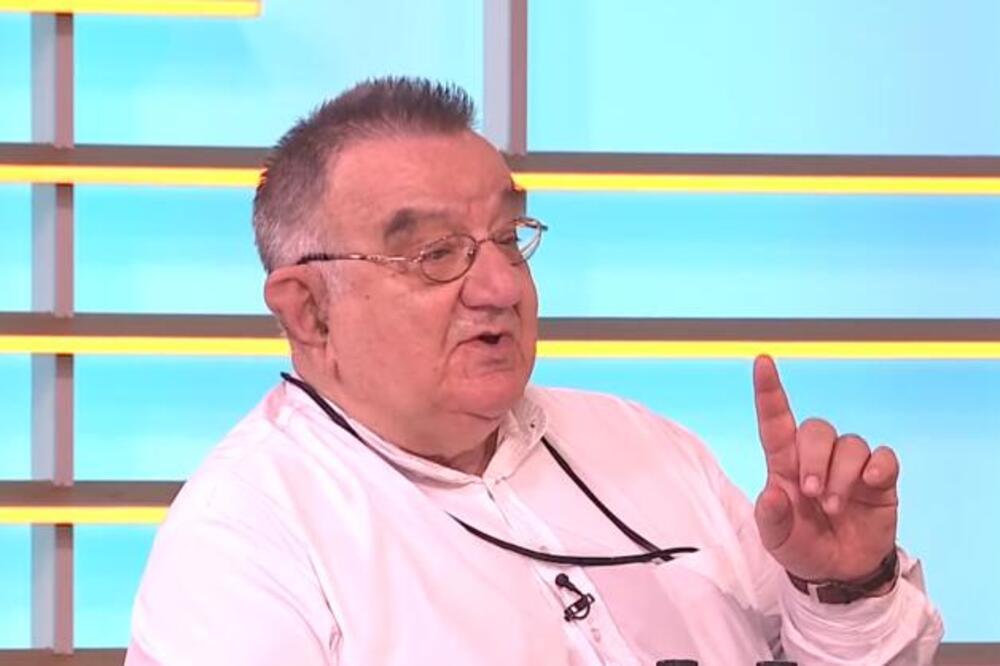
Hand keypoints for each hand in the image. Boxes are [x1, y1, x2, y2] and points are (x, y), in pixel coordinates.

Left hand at [752, 355, 898, 582]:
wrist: (841, 573)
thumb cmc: (802, 546)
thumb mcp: (777, 540)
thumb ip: (771, 518)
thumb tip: (772, 493)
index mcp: (784, 465)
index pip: (775, 422)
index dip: (769, 391)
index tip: (762, 361)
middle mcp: (816, 458)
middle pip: (816, 429)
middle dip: (813, 458)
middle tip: (812, 493)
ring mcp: (849, 466)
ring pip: (849, 443)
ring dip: (841, 474)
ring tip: (834, 506)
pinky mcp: (879, 479)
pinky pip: (883, 456)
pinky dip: (878, 466)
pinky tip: (871, 483)